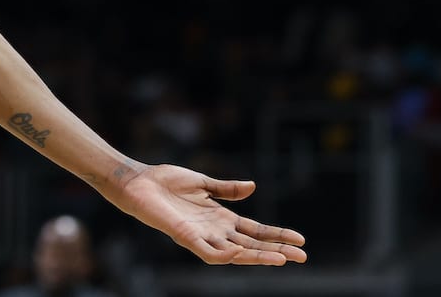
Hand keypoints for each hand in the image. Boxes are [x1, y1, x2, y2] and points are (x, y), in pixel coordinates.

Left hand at [112, 164, 305, 264]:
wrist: (138, 182)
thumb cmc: (165, 182)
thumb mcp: (202, 183)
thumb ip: (226, 189)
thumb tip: (253, 187)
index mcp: (220, 217)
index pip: (254, 230)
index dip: (276, 235)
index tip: (300, 239)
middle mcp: (214, 230)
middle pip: (251, 245)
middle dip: (276, 250)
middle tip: (303, 256)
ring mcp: (200, 235)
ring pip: (235, 253)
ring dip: (257, 257)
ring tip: (281, 259)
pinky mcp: (184, 236)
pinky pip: (207, 252)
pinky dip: (224, 255)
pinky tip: (239, 253)